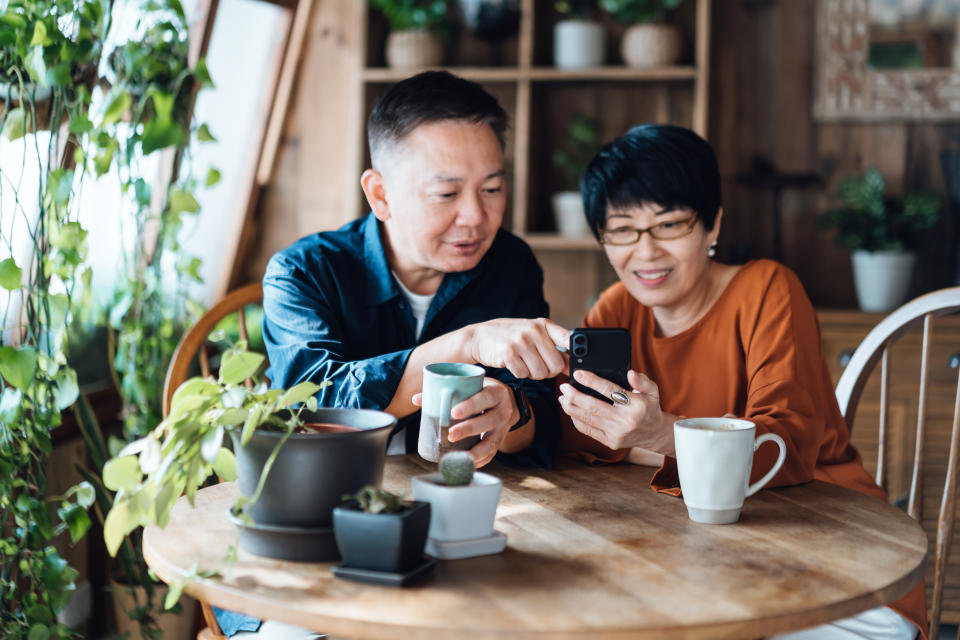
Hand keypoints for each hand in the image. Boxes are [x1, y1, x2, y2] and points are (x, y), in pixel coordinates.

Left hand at [411, 377, 516, 466]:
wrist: (508, 401)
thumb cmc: (483, 392)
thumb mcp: (472, 386)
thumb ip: (446, 392)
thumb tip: (416, 399)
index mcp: (496, 392)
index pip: (485, 398)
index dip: (470, 406)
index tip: (454, 413)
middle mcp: (503, 411)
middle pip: (488, 421)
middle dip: (468, 429)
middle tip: (450, 435)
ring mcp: (504, 428)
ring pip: (492, 442)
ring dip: (474, 452)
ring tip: (457, 457)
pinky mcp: (500, 441)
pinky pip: (491, 454)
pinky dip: (478, 461)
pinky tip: (465, 463)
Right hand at [466, 318, 569, 379]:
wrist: (479, 337)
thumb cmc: (510, 337)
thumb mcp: (533, 336)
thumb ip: (554, 349)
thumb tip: (573, 366)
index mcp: (544, 325)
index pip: (568, 339)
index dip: (574, 355)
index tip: (574, 364)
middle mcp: (534, 331)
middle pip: (556, 366)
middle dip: (548, 371)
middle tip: (536, 365)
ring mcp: (521, 342)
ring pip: (541, 373)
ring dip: (532, 374)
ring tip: (523, 362)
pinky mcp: (509, 354)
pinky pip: (524, 375)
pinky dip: (519, 374)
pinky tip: (513, 364)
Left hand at [558, 369, 673, 454]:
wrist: (654, 433)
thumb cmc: (649, 408)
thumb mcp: (652, 390)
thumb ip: (642, 380)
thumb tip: (630, 373)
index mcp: (635, 405)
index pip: (609, 390)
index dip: (591, 381)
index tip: (578, 373)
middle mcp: (625, 421)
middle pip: (593, 406)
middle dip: (575, 396)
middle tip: (564, 386)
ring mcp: (616, 433)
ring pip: (587, 419)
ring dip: (571, 408)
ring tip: (562, 397)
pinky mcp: (610, 442)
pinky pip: (588, 430)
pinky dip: (576, 420)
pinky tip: (571, 411)